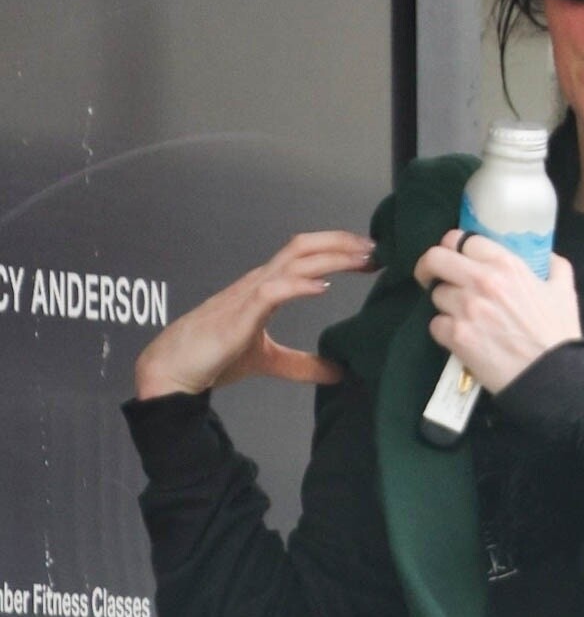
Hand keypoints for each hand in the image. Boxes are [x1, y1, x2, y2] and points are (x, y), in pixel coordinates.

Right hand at [133, 231, 378, 399]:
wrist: (175, 370)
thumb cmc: (215, 358)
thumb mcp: (269, 361)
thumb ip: (302, 365)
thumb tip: (337, 373)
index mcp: (266, 287)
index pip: (305, 255)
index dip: (337, 249)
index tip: (370, 255)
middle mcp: (259, 282)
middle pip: (303, 247)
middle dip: (342, 243)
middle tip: (376, 248)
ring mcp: (248, 294)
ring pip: (293, 261)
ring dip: (331, 258)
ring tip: (362, 260)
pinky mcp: (240, 314)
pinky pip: (273, 291)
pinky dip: (299, 286)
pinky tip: (322, 287)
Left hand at [413, 231, 580, 393]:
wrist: (551, 376)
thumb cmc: (558, 334)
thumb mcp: (564, 291)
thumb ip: (554, 266)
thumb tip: (544, 256)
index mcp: (505, 264)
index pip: (462, 239)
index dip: (454, 246)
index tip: (454, 256)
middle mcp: (480, 280)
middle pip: (435, 258)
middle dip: (429, 266)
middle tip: (432, 277)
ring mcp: (465, 308)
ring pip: (435, 295)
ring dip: (444, 304)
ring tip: (460, 316)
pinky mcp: (456, 336)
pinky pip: (435, 325)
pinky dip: (444, 331)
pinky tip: (460, 337)